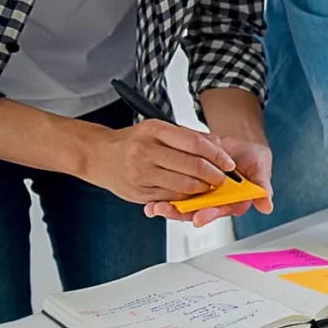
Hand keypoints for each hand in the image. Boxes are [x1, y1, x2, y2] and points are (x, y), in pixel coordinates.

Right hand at [88, 119, 233, 202]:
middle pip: (194, 166)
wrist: (98, 155)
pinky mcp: (140, 192)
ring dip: (203, 189)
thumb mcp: (158, 130)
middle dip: (215, 175)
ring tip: (209, 186)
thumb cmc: (133, 141)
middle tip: (223, 179)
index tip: (229, 163)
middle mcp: (146, 151)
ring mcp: (142, 173)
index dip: (218, 155)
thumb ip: (187, 137)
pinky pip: (173, 198)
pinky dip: (187, 197)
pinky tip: (191, 193)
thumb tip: (218, 145)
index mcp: (154, 130)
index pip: (196, 143)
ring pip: (185, 186)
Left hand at [145, 135, 273, 226]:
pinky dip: (162, 195)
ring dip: (168, 207)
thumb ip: (262, 188)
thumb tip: (267, 206)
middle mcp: (215, 200)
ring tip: (154, 207)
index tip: (199, 217)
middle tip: (165, 210)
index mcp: (232, 201)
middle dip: (180, 213)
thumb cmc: (252, 159)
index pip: (219, 210)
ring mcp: (201, 192)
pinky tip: (151, 200)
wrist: (240, 143)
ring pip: (183, 204)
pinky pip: (175, 190)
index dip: (209, 214)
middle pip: (197, 211)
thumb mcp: (261, 170)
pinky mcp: (190, 181)